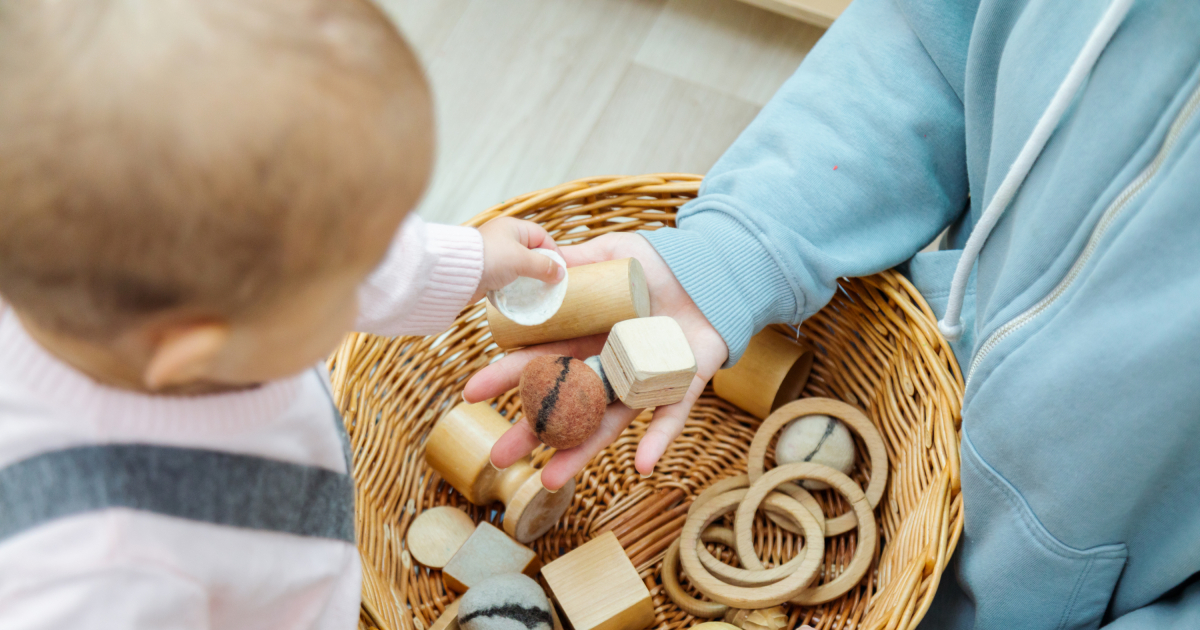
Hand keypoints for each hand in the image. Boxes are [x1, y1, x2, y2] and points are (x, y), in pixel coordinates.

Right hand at [463, 232, 727, 489]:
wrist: (712, 271)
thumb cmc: (658, 264)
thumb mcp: (612, 253)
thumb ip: (578, 259)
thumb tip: (536, 258)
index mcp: (585, 338)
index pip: (539, 362)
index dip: (507, 377)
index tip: (472, 394)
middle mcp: (608, 366)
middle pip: (564, 405)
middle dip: (531, 431)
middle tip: (498, 457)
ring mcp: (641, 381)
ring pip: (606, 423)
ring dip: (580, 452)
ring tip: (550, 481)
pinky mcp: (679, 385)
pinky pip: (668, 416)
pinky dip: (657, 440)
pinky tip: (642, 464)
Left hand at [471, 218, 564, 303]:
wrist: (456, 274)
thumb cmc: (490, 259)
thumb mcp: (521, 260)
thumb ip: (543, 266)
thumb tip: (560, 274)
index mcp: (513, 228)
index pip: (542, 236)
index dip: (554, 251)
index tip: (561, 269)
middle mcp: (505, 238)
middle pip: (533, 251)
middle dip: (543, 266)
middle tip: (552, 280)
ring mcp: (497, 255)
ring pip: (522, 265)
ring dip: (531, 277)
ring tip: (539, 288)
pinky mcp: (490, 270)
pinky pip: (510, 276)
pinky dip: (518, 284)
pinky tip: (523, 292)